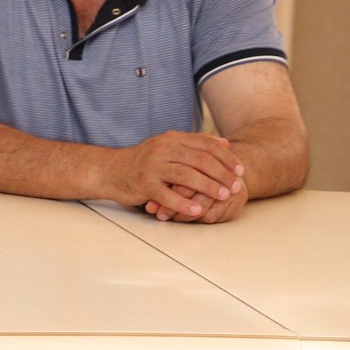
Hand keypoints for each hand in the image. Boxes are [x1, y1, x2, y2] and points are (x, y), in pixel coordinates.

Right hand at [117, 130, 244, 220]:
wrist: (109, 170)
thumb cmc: (144, 162)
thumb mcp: (168, 147)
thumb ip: (195, 144)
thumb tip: (225, 143)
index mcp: (172, 139)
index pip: (206, 145)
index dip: (226, 158)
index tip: (240, 170)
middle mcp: (162, 150)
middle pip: (199, 160)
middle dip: (221, 174)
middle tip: (235, 186)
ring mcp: (151, 166)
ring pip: (186, 176)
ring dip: (208, 186)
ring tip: (223, 196)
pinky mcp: (143, 184)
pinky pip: (167, 195)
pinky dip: (184, 203)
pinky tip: (197, 210)